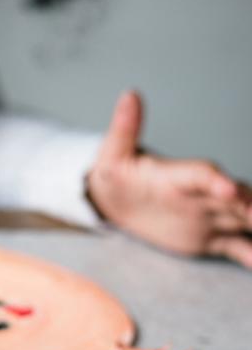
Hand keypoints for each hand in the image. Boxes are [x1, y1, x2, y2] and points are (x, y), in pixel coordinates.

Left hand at [87, 91, 251, 266]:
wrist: (117, 198)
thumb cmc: (115, 174)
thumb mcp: (112, 155)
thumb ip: (123, 130)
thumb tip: (128, 95)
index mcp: (179, 175)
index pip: (202, 174)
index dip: (216, 181)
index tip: (228, 189)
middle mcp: (203, 194)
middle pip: (238, 198)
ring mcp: (210, 215)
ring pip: (245, 221)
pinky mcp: (209, 237)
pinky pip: (237, 247)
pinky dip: (251, 254)